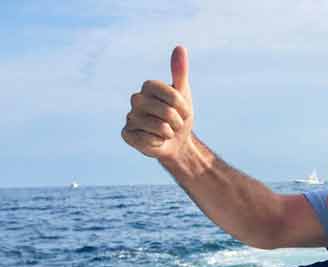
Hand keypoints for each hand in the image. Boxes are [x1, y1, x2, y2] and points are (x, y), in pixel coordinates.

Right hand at [122, 46, 194, 162]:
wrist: (177, 142)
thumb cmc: (180, 116)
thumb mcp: (183, 94)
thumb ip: (180, 72)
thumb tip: (180, 47)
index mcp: (148, 86)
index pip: (171, 95)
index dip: (183, 106)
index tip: (184, 110)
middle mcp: (136, 99)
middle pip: (167, 111)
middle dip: (178, 121)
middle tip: (175, 124)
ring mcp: (130, 117)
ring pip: (159, 126)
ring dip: (169, 133)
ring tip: (166, 132)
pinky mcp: (127, 134)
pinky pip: (148, 140)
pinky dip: (158, 143)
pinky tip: (155, 141)